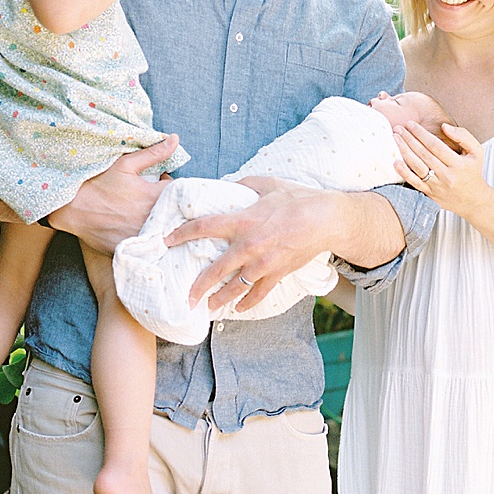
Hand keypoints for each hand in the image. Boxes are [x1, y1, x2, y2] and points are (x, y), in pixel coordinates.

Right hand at [49, 134, 176, 253]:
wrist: (72, 208)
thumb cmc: (98, 184)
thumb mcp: (125, 165)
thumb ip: (154, 153)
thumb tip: (175, 139)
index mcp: (155, 196)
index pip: (179, 192)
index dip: (170, 187)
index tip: (158, 185)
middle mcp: (153, 218)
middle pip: (175, 212)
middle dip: (169, 205)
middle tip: (152, 201)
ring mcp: (144, 236)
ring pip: (165, 229)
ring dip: (161, 222)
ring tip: (144, 215)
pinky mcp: (134, 249)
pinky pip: (151, 245)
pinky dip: (149, 238)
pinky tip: (136, 229)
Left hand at [165, 178, 343, 313]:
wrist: (327, 219)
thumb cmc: (298, 198)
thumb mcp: (267, 184)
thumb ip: (243, 184)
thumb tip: (227, 185)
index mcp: (243, 221)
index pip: (203, 227)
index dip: (181, 233)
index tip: (167, 240)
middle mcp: (249, 246)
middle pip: (215, 271)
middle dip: (197, 286)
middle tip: (185, 296)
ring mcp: (263, 264)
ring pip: (235, 288)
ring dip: (218, 299)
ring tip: (206, 307)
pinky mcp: (277, 273)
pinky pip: (258, 293)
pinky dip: (247, 303)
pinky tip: (237, 309)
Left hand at [394, 121, 488, 218]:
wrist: (472, 199)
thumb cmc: (472, 171)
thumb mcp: (476, 152)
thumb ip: (463, 136)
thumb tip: (444, 127)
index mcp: (458, 164)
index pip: (435, 145)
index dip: (421, 133)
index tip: (411, 124)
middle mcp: (447, 175)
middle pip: (423, 154)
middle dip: (409, 139)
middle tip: (398, 128)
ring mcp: (437, 186)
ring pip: (417, 166)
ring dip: (404, 151)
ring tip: (395, 138)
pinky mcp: (430, 194)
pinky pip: (414, 182)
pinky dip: (404, 172)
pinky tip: (395, 162)